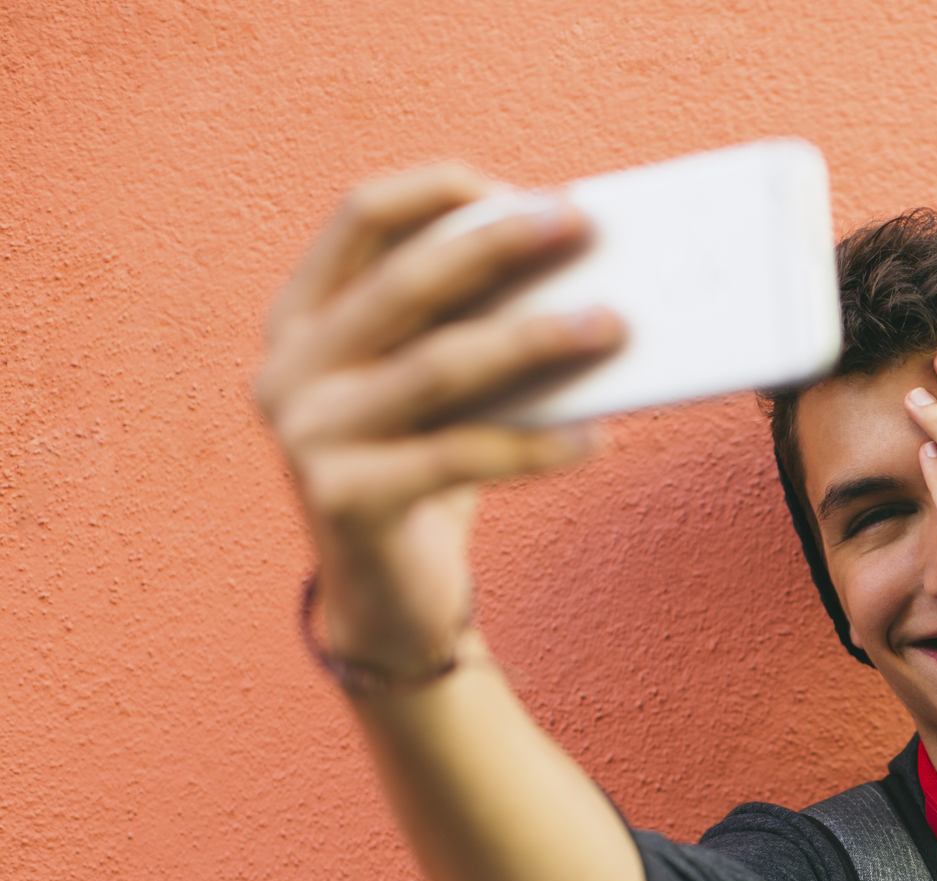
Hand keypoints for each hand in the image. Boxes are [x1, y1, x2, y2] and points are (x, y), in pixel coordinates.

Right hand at [253, 164, 624, 677]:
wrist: (390, 600)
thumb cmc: (427, 471)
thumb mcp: (434, 387)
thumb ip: (467, 326)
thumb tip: (576, 270)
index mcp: (301, 318)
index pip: (360, 218)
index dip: (442, 192)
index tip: (526, 190)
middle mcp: (288, 369)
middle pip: (405, 283)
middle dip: (500, 244)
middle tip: (582, 226)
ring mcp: (308, 436)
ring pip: (439, 367)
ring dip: (537, 339)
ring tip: (613, 325)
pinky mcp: (347, 500)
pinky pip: (464, 456)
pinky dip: (541, 444)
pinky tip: (598, 438)